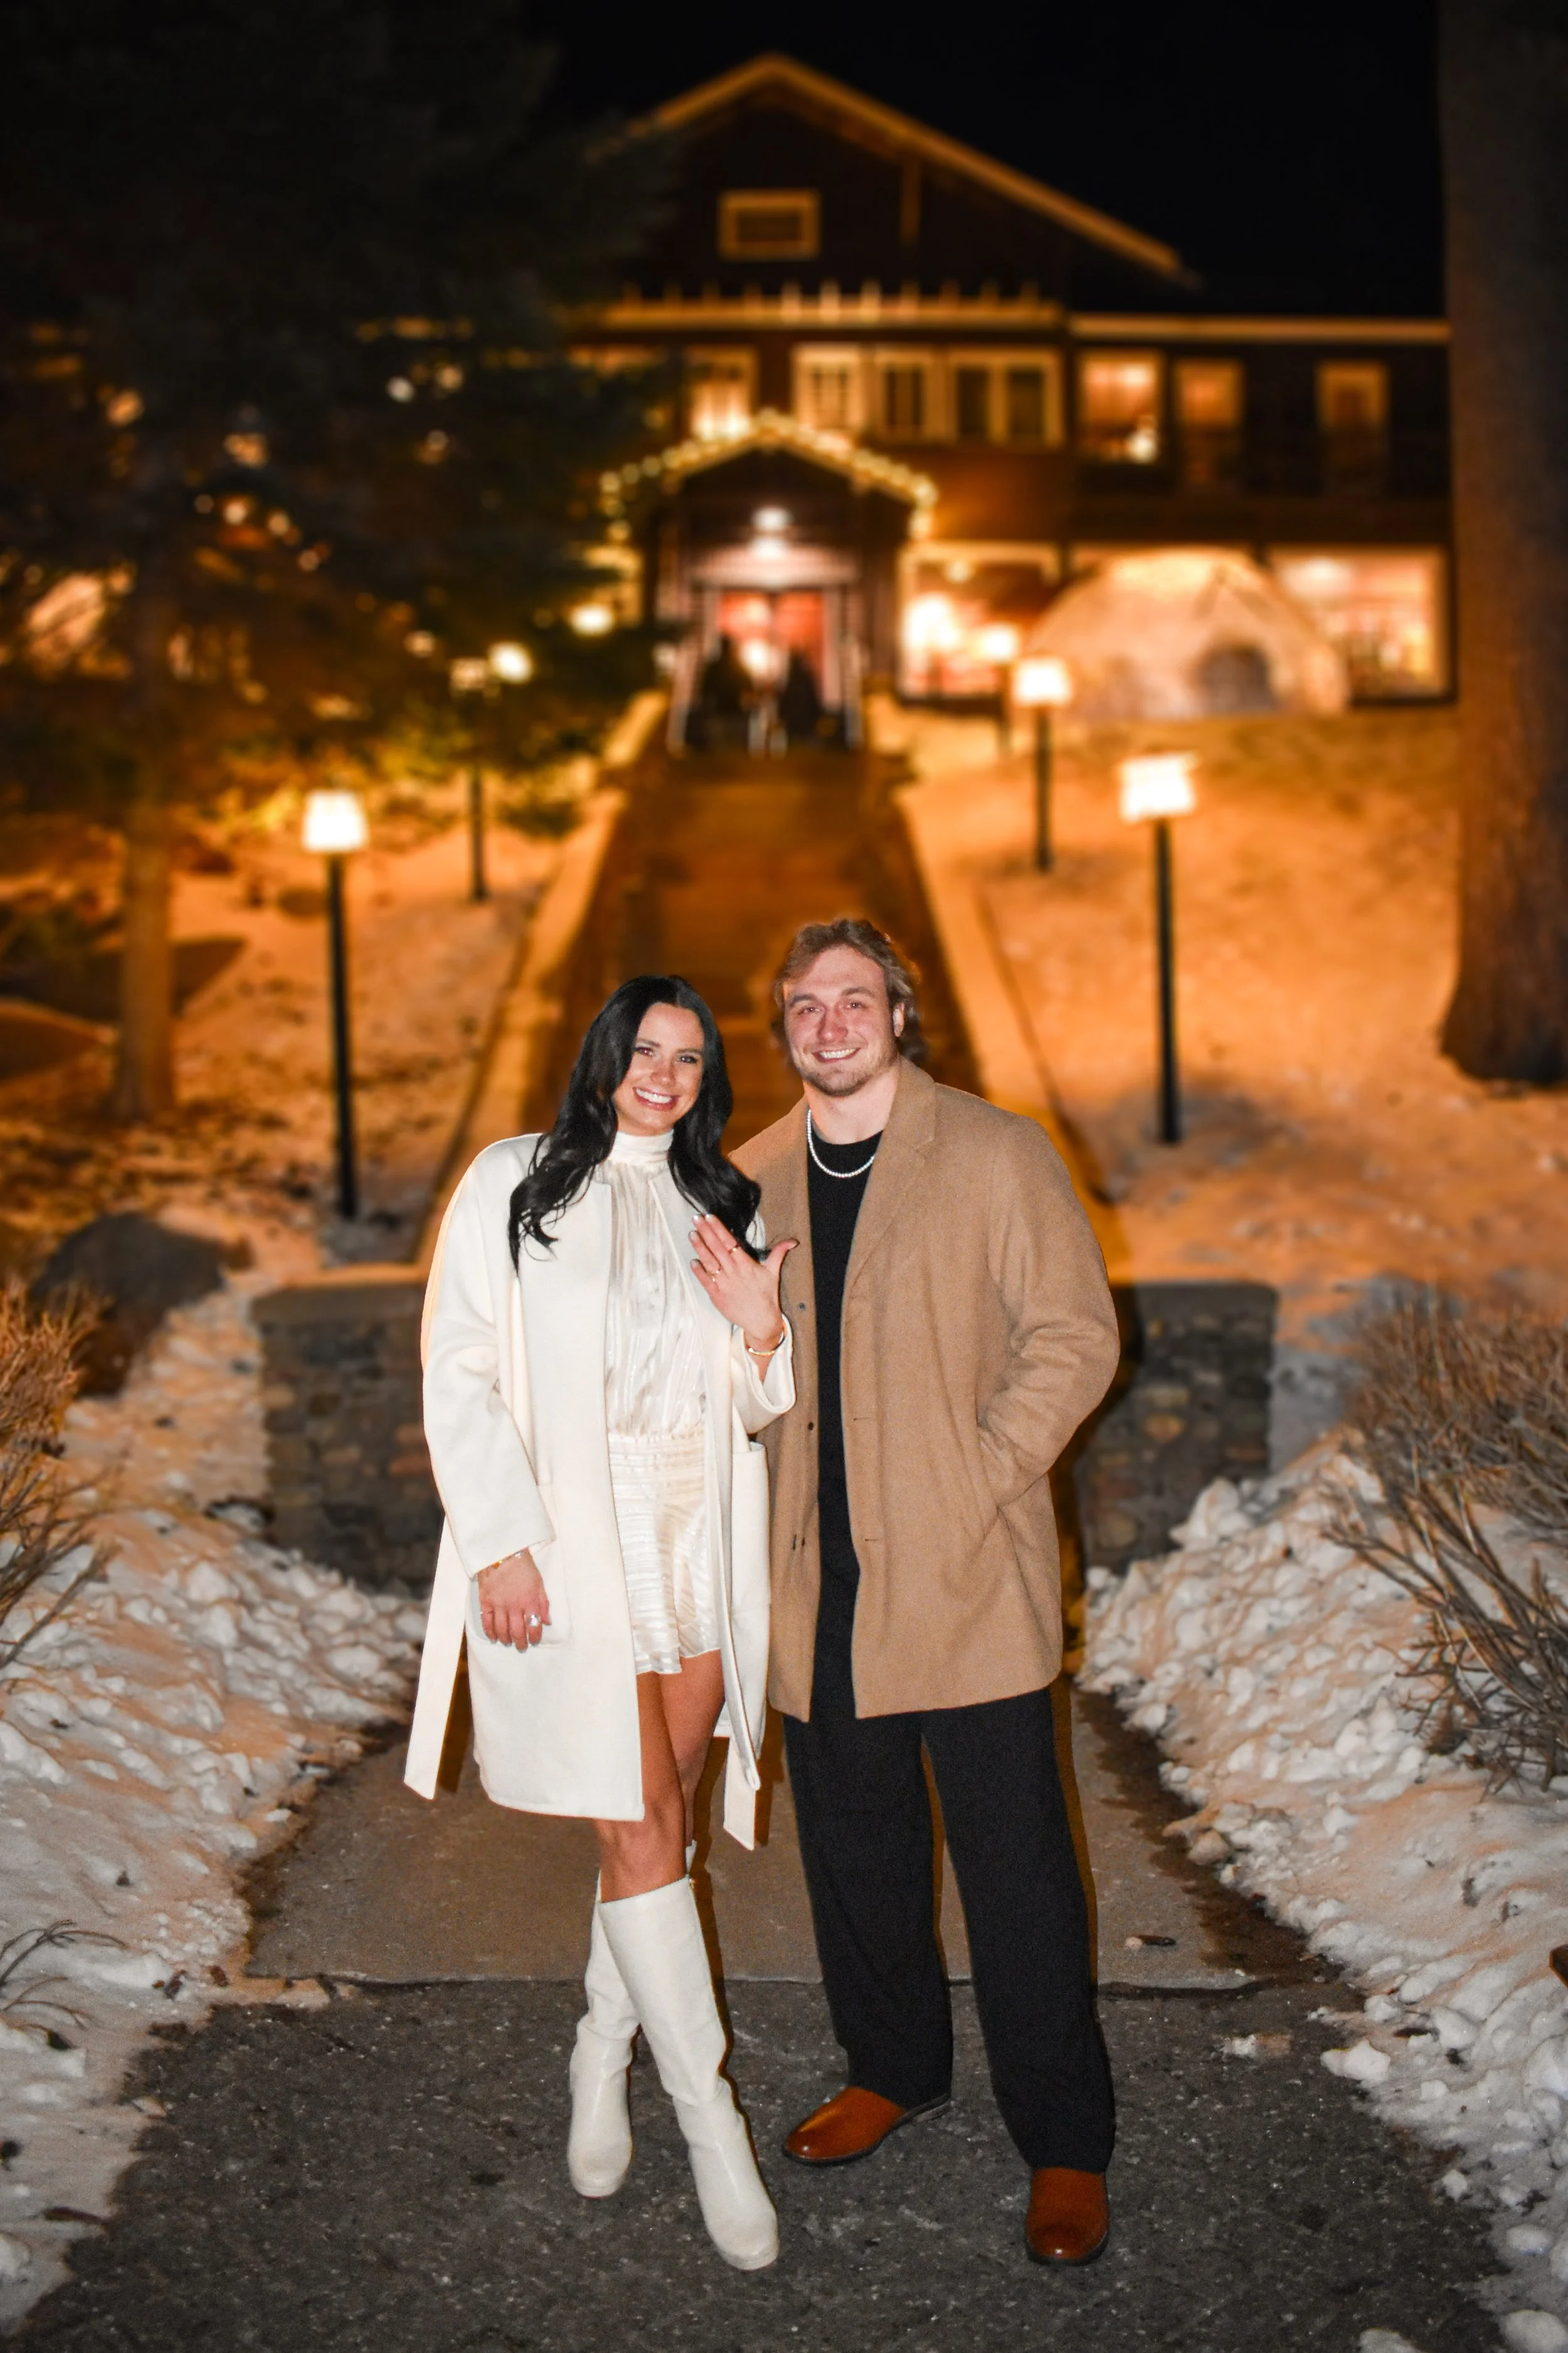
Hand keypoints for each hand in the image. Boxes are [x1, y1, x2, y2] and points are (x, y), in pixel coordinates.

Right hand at [477, 1550, 549, 1648]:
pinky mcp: (485, 1601)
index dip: (534, 1637)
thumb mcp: (539, 1582)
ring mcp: (498, 1604)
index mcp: (529, 1600)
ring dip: (506, 1639)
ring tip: (508, 1642)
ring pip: (501, 1630)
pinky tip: (494, 1637)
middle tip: (521, 1647)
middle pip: (517, 1632)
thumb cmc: (523, 1566)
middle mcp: (514, 1605)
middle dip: (520, 1643)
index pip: (533, 1626)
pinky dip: (490, 1632)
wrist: (502, 1552)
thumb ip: (543, 1603)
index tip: (534, 1641)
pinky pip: (486, 1622)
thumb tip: (546, 1621)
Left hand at [689, 1215, 795, 1352]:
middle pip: (717, 1248)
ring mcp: (724, 1284)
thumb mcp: (774, 1272)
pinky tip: (692, 1261)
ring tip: (692, 1234)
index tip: (710, 1217)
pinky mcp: (717, 1295)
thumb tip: (792, 1241)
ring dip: (699, 1248)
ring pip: (709, 1262)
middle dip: (706, 1232)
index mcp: (746, 1264)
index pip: (730, 1242)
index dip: (719, 1229)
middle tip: (697, 1219)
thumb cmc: (767, 1296)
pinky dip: (698, 1271)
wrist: (761, 1321)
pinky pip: (705, 1281)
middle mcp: (733, 1272)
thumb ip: (779, 1253)